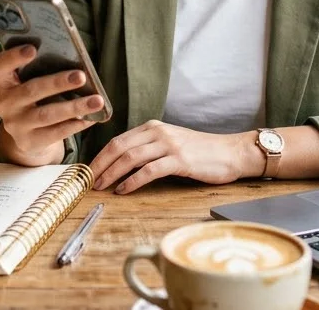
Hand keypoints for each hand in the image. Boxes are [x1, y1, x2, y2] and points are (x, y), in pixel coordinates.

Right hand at [0, 45, 103, 165]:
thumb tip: (76, 65)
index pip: (0, 65)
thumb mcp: (30, 84)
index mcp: (4, 82)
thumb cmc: (35, 99)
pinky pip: (55, 133)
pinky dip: (75, 125)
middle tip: (81, 76)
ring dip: (74, 107)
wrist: (26, 136)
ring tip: (97, 101)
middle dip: (57, 83)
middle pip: (31, 90)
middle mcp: (5, 103)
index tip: (33, 49)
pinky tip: (91, 118)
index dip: (14, 57)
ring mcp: (16, 125)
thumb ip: (42, 72)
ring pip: (47, 114)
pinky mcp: (29, 142)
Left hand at [89, 121, 257, 193]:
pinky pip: (149, 170)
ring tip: (102, 187)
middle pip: (119, 147)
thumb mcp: (170, 143)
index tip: (88, 172)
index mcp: (153, 127)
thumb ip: (149, 148)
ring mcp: (169, 145)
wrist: (231, 152)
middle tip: (88, 181)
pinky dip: (133, 181)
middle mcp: (158, 132)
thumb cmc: (201, 152)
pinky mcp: (179, 160)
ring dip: (112, 174)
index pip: (118, 140)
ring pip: (130, 158)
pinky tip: (123, 190)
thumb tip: (122, 165)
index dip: (100, 156)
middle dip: (100, 165)